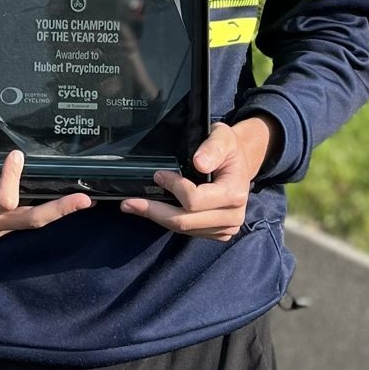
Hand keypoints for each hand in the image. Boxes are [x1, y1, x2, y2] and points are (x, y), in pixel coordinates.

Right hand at [0, 151, 92, 245]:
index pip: (1, 201)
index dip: (10, 179)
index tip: (15, 155)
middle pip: (31, 220)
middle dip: (58, 210)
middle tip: (83, 198)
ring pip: (34, 221)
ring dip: (59, 211)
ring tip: (84, 198)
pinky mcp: (2, 223)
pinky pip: (28, 217)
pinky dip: (47, 208)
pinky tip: (61, 195)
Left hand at [119, 117, 279, 241]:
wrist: (239, 163)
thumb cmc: (229, 148)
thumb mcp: (224, 137)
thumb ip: (213, 147)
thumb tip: (199, 163)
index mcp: (234, 193)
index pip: (195, 200)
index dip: (173, 187)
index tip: (158, 175)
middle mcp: (232, 216)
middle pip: (185, 221)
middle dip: (154, 211)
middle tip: (129, 202)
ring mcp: (225, 228)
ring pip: (184, 229)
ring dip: (157, 217)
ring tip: (133, 206)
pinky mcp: (217, 233)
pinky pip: (188, 232)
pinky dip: (168, 221)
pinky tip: (154, 210)